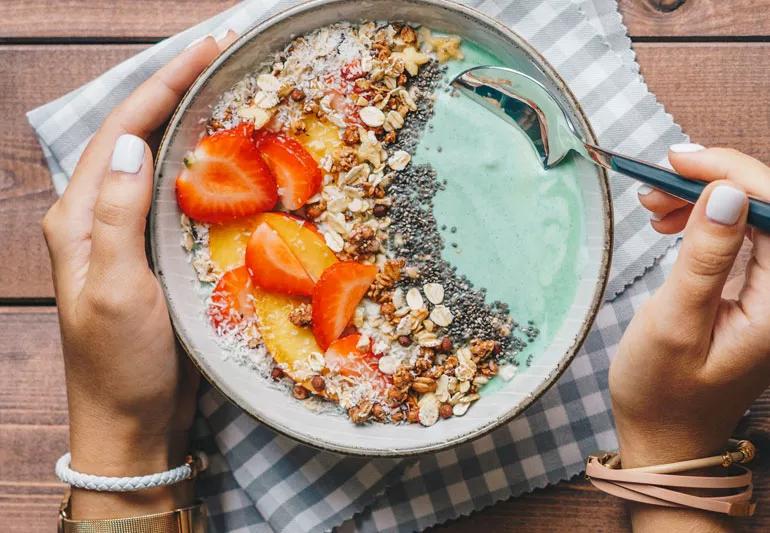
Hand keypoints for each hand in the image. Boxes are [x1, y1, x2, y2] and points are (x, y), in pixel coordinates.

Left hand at [42, 32, 234, 517]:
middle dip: (175, 89)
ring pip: (157, 161)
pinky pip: (176, 196)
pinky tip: (227, 158)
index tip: (208, 48)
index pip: (121, 131)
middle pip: (136, 134)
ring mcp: (128, 235)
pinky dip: (200, 166)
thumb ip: (117, 215)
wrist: (131, 422)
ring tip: (227, 91)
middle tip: (222, 56)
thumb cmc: (120, 364)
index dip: (162, 84)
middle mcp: (100, 216)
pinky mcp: (154, 255)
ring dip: (188, 122)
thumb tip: (136, 142)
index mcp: (81, 217)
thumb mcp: (114, 291)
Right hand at [610, 146, 769, 528]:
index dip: (734, 173)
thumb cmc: (664, 390)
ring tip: (652, 205)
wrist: (664, 434)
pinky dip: (703, 220)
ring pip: (750, 216)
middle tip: (656, 182)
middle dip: (714, 183)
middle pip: (766, 208)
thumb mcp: (675, 323)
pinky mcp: (753, 288)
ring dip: (704, 199)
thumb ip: (705, 257)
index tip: (678, 160)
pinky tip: (670, 223)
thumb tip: (726, 193)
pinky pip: (738, 235)